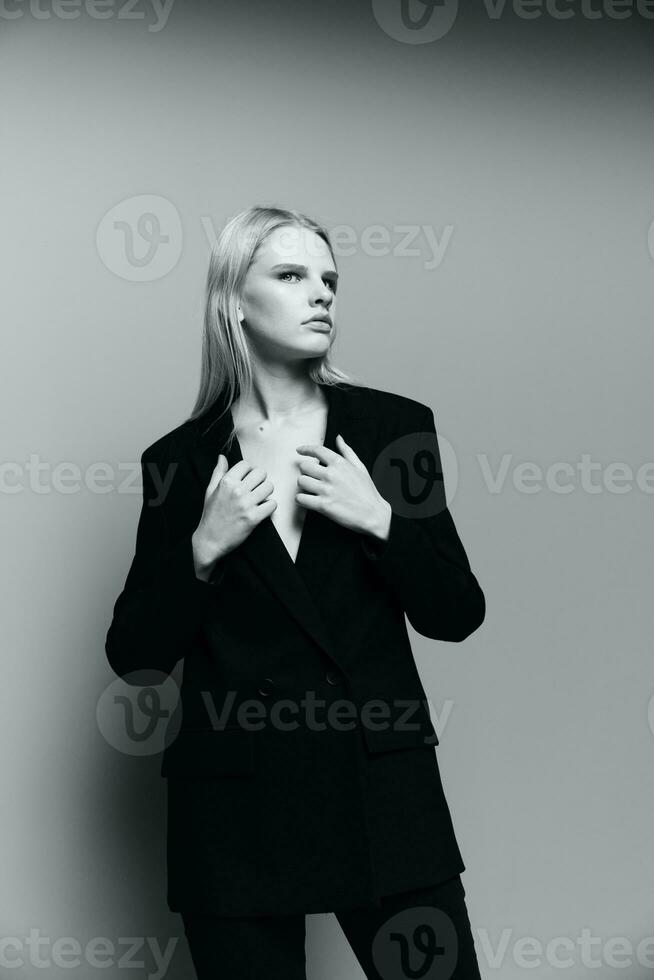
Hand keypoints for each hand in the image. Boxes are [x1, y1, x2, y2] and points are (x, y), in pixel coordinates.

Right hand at [193, 456, 276, 572]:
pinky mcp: (253, 518)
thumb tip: (222, 457)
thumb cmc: (210, 516)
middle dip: (260, 479)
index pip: (246, 465)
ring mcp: (246, 505)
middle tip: (256, 488)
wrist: (210, 540)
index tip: (247, 479)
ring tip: (260, 498)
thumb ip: (218, 472)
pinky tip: (262, 509)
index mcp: (226, 482)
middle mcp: (236, 491)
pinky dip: (270, 506)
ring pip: (269, 487)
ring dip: (266, 492)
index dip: (248, 471)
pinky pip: (272, 504)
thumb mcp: (210, 491)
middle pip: (261, 473)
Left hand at [295, 435, 391, 538]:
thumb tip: (339, 438)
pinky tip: (308, 500)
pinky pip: (300, 498)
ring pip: (301, 481)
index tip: (300, 450)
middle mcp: (331, 474)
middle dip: (306, 471)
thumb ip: (347, 452)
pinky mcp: (323, 505)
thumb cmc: (367, 492)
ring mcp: (326, 490)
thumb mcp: (360, 467)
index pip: (317, 450)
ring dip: (304, 486)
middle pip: (304, 466)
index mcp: (340, 464)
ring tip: (311, 489)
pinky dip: (301, 499)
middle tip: (312, 477)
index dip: (305, 449)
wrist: (373, 514)